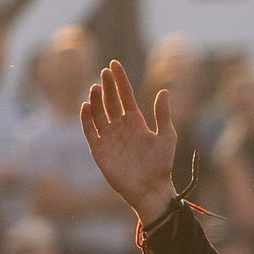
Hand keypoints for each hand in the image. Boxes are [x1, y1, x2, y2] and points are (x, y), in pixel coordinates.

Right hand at [79, 60, 178, 224]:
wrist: (151, 189)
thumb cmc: (161, 165)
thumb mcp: (167, 136)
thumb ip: (163, 114)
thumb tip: (164, 90)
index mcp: (136, 121)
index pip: (125, 96)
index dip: (119, 80)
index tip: (114, 64)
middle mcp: (120, 127)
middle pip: (110, 101)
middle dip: (107, 86)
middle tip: (104, 72)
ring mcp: (108, 137)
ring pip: (98, 113)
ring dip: (96, 99)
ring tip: (96, 87)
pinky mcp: (98, 150)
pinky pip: (89, 131)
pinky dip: (86, 119)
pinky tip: (86, 106)